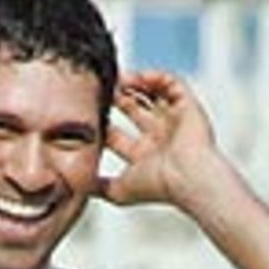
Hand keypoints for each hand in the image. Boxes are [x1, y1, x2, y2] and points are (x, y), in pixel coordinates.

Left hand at [98, 70, 225, 210]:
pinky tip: (141, 77)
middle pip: (133, 111)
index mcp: (144, 157)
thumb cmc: (159, 186)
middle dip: (117, 99)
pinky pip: (172, 83)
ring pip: (152, 95)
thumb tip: (80, 187)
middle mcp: (158, 139)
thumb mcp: (120, 191)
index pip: (118, 136)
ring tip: (119, 78)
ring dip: (135, 85)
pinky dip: (157, 77)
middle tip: (103, 88)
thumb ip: (99, 188)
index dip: (103, 122)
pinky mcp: (188, 107)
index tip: (89, 112)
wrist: (188, 178)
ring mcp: (173, 122)